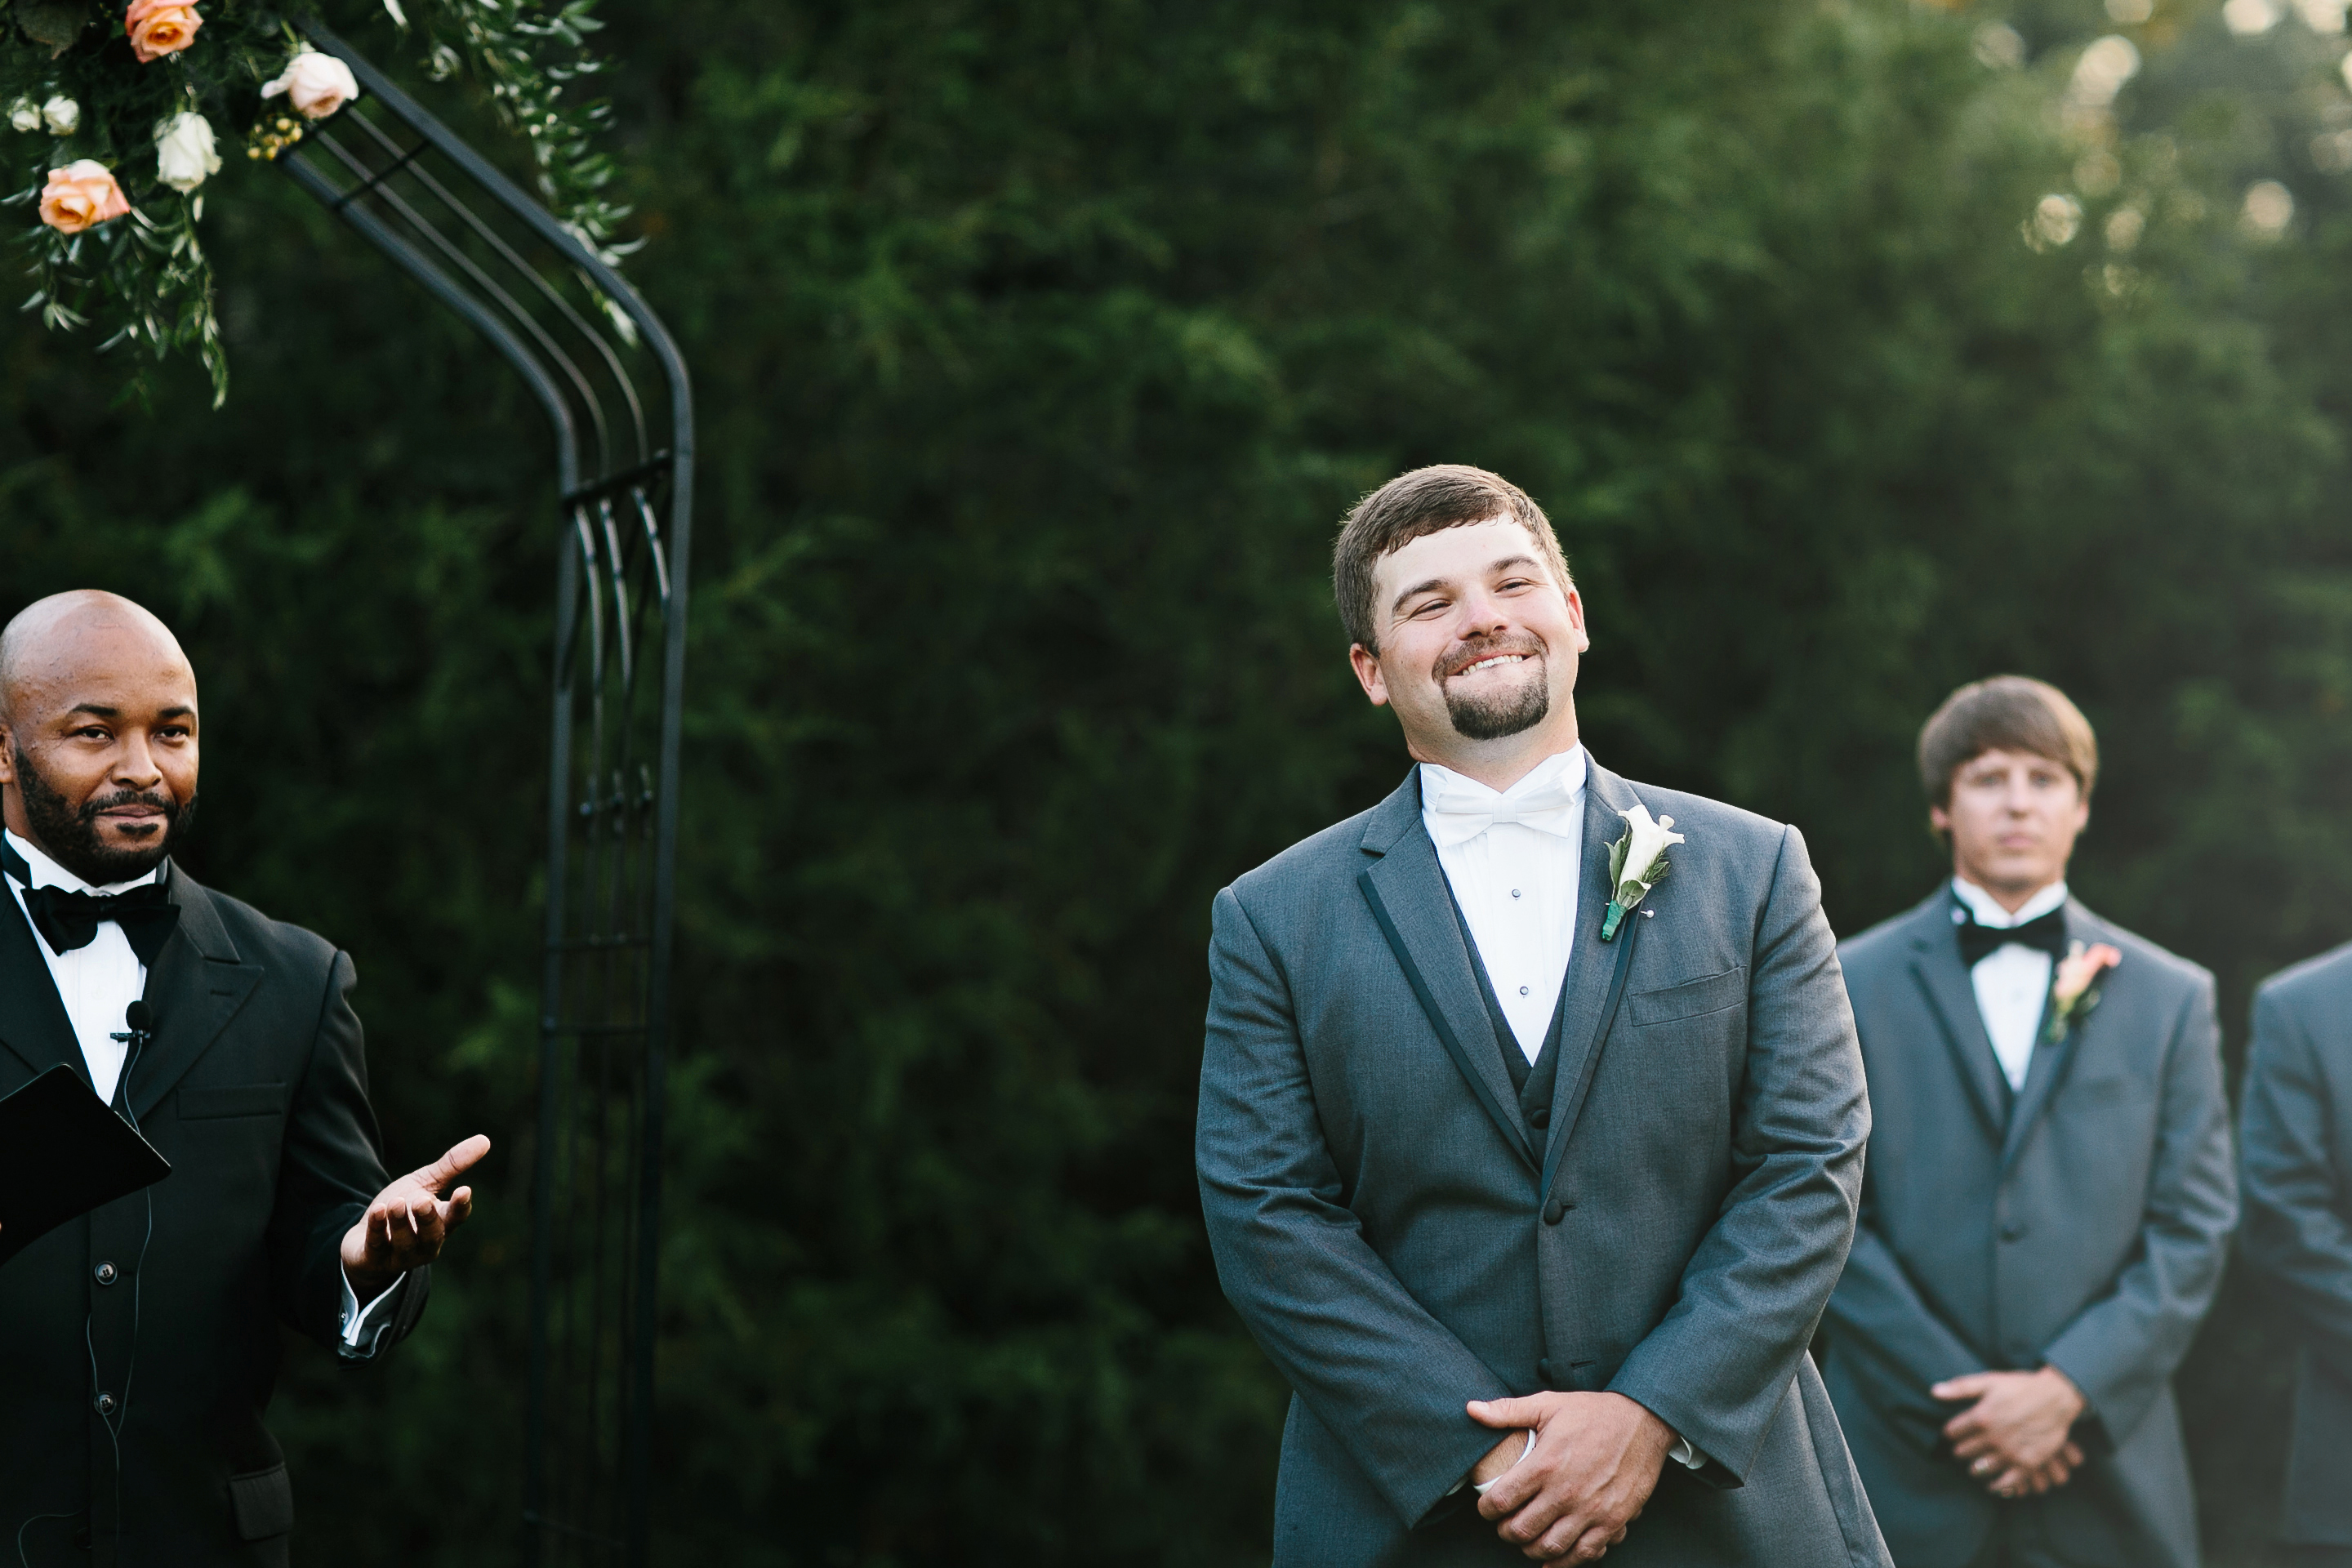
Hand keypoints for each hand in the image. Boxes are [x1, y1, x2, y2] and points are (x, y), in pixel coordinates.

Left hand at [340, 1135, 489, 1300]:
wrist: (365, 1238)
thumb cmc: (403, 1208)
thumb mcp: (425, 1183)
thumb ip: (452, 1165)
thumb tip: (484, 1139)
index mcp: (443, 1223)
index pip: (456, 1217)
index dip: (460, 1206)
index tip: (464, 1190)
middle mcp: (426, 1244)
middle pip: (432, 1235)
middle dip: (428, 1219)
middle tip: (422, 1202)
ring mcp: (401, 1255)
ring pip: (405, 1243)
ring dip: (400, 1224)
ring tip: (395, 1203)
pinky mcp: (375, 1259)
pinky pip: (377, 1246)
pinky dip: (378, 1229)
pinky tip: (378, 1211)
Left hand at [1468, 1391, 1673, 1561]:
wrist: (1643, 1421)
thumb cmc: (1593, 1413)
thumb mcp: (1548, 1404)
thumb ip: (1507, 1411)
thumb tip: (1472, 1410)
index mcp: (1545, 1464)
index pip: (1501, 1501)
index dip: (1486, 1509)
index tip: (1486, 1507)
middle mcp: (1566, 1492)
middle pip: (1521, 1531)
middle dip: (1506, 1531)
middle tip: (1505, 1524)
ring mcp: (1591, 1511)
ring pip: (1549, 1548)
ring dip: (1531, 1549)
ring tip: (1527, 1539)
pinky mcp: (1613, 1521)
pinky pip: (1584, 1554)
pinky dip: (1565, 1562)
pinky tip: (1554, 1558)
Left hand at [1932, 1367, 2085, 1496]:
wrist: (2055, 1397)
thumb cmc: (2021, 1386)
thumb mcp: (1989, 1381)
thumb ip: (1960, 1388)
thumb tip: (1934, 1391)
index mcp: (1980, 1417)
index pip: (1952, 1432)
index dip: (1951, 1432)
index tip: (1953, 1433)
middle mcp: (1993, 1437)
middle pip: (1964, 1451)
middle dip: (1961, 1450)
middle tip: (1963, 1450)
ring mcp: (2010, 1452)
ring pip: (1981, 1468)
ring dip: (1976, 1467)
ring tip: (1975, 1465)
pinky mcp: (2027, 1463)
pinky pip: (2007, 1482)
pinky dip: (1998, 1486)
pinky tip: (1993, 1485)